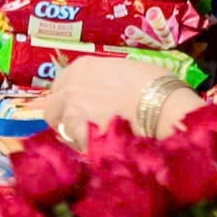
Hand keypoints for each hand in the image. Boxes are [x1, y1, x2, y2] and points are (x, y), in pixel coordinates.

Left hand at [36, 56, 199, 141]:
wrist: (164, 106)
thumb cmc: (156, 85)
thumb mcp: (129, 70)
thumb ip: (108, 79)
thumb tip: (111, 89)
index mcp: (82, 66)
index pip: (61, 85)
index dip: (68, 99)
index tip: (77, 109)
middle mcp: (70, 84)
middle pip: (53, 107)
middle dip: (63, 119)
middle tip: (81, 129)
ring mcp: (71, 108)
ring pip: (62, 128)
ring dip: (74, 136)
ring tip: (95, 141)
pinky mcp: (76, 131)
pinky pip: (74, 145)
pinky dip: (85, 150)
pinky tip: (102, 150)